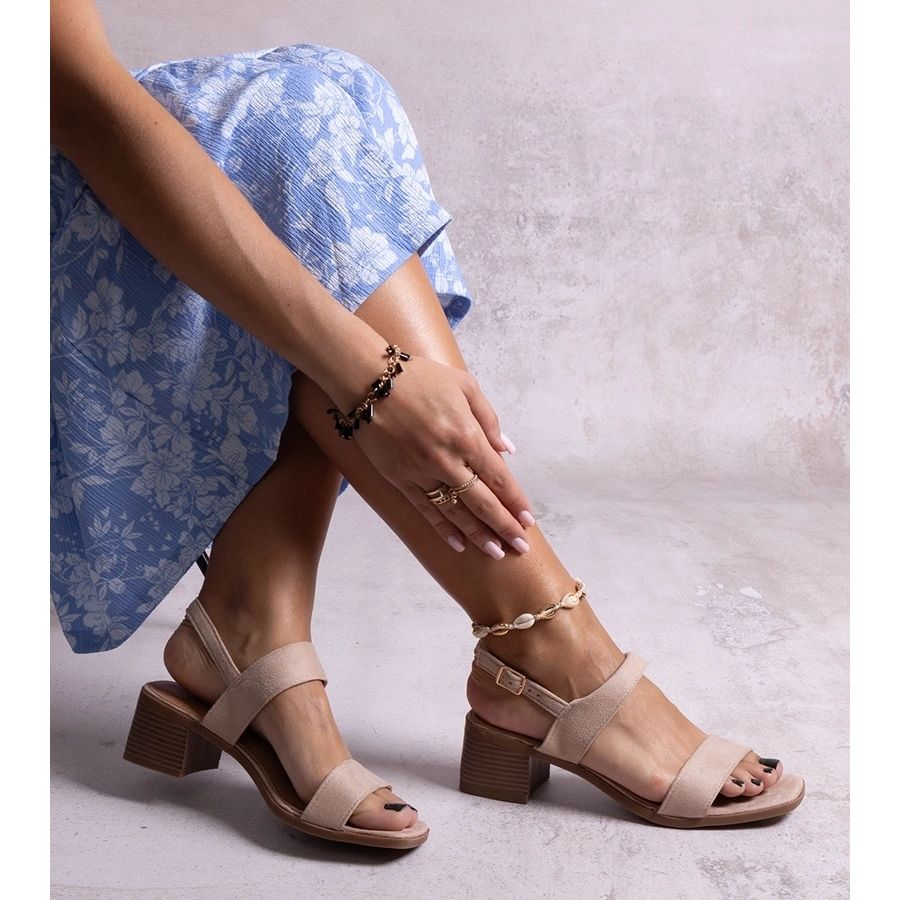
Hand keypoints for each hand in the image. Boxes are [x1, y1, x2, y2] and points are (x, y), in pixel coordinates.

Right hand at [353, 356, 534, 557]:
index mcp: (466, 435)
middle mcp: (446, 459)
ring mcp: (421, 473)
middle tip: (520, 547)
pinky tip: (458, 544)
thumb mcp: (464, 385)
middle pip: (481, 502)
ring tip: (495, 553)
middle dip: (503, 527)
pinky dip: (442, 529)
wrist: (367, 381)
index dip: (515, 502)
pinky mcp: (399, 479)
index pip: (498, 477)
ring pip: (455, 512)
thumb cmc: (419, 377)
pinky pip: (425, 510)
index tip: (527, 520)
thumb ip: (489, 419)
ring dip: (477, 535)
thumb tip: (507, 450)